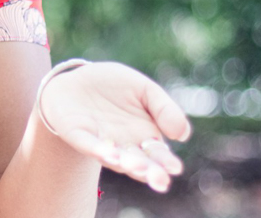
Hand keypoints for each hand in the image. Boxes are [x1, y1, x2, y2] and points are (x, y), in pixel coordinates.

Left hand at [39, 61, 191, 192]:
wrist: (78, 79)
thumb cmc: (115, 86)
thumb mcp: (145, 90)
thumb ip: (165, 109)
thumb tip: (182, 136)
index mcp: (144, 136)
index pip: (158, 155)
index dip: (166, 162)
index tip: (174, 168)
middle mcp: (124, 145)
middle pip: (139, 163)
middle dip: (149, 172)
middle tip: (159, 179)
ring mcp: (101, 142)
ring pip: (115, 158)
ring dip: (125, 163)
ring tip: (136, 166)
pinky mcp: (79, 135)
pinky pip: (89, 145)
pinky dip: (98, 150)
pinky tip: (109, 154)